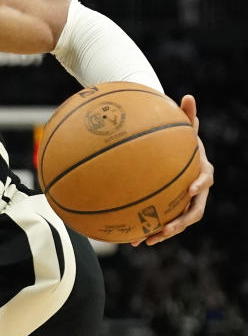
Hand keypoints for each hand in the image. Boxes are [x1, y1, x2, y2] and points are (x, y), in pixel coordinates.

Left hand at [133, 94, 213, 245]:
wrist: (176, 154)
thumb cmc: (179, 139)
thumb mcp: (183, 126)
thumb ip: (185, 115)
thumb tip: (188, 95)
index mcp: (201, 172)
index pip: (206, 180)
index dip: (199, 185)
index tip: (189, 189)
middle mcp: (195, 192)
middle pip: (194, 211)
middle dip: (181, 222)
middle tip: (168, 228)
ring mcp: (182, 204)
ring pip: (177, 223)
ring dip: (163, 233)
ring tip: (146, 240)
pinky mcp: (169, 210)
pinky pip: (160, 223)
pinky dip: (147, 231)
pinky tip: (129, 239)